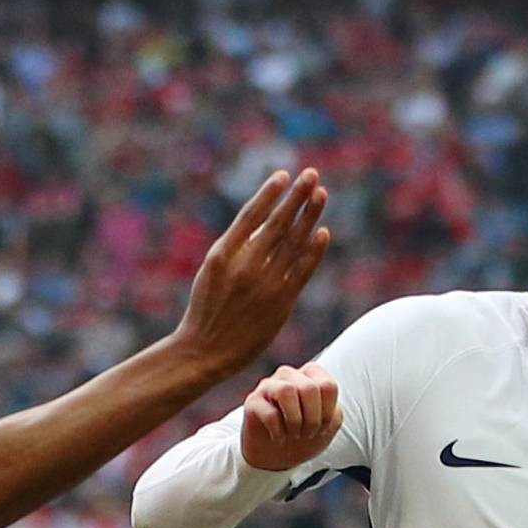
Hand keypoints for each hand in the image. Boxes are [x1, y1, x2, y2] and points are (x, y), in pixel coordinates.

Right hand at [173, 170, 331, 382]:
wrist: (204, 352)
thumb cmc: (206, 310)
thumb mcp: (211, 272)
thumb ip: (235, 248)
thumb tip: (262, 226)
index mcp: (223, 254)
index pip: (251, 215)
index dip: (270, 193)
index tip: (284, 175)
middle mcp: (245, 266)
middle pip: (277, 223)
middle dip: (296, 197)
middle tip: (312, 174)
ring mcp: (264, 284)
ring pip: (292, 243)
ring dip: (309, 217)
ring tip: (320, 194)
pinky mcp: (279, 304)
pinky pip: (301, 272)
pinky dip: (313, 251)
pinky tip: (323, 233)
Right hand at [240, 363, 342, 471]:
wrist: (275, 458)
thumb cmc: (303, 436)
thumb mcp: (327, 427)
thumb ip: (335, 414)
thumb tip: (330, 409)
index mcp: (309, 376)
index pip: (327, 385)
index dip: (328, 412)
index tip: (322, 428)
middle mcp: (289, 375)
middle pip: (310, 388)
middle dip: (313, 419)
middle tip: (308, 434)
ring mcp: (268, 386)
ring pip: (286, 391)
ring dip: (295, 420)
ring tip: (294, 435)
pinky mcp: (252, 402)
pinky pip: (269, 412)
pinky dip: (278, 432)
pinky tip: (279, 440)